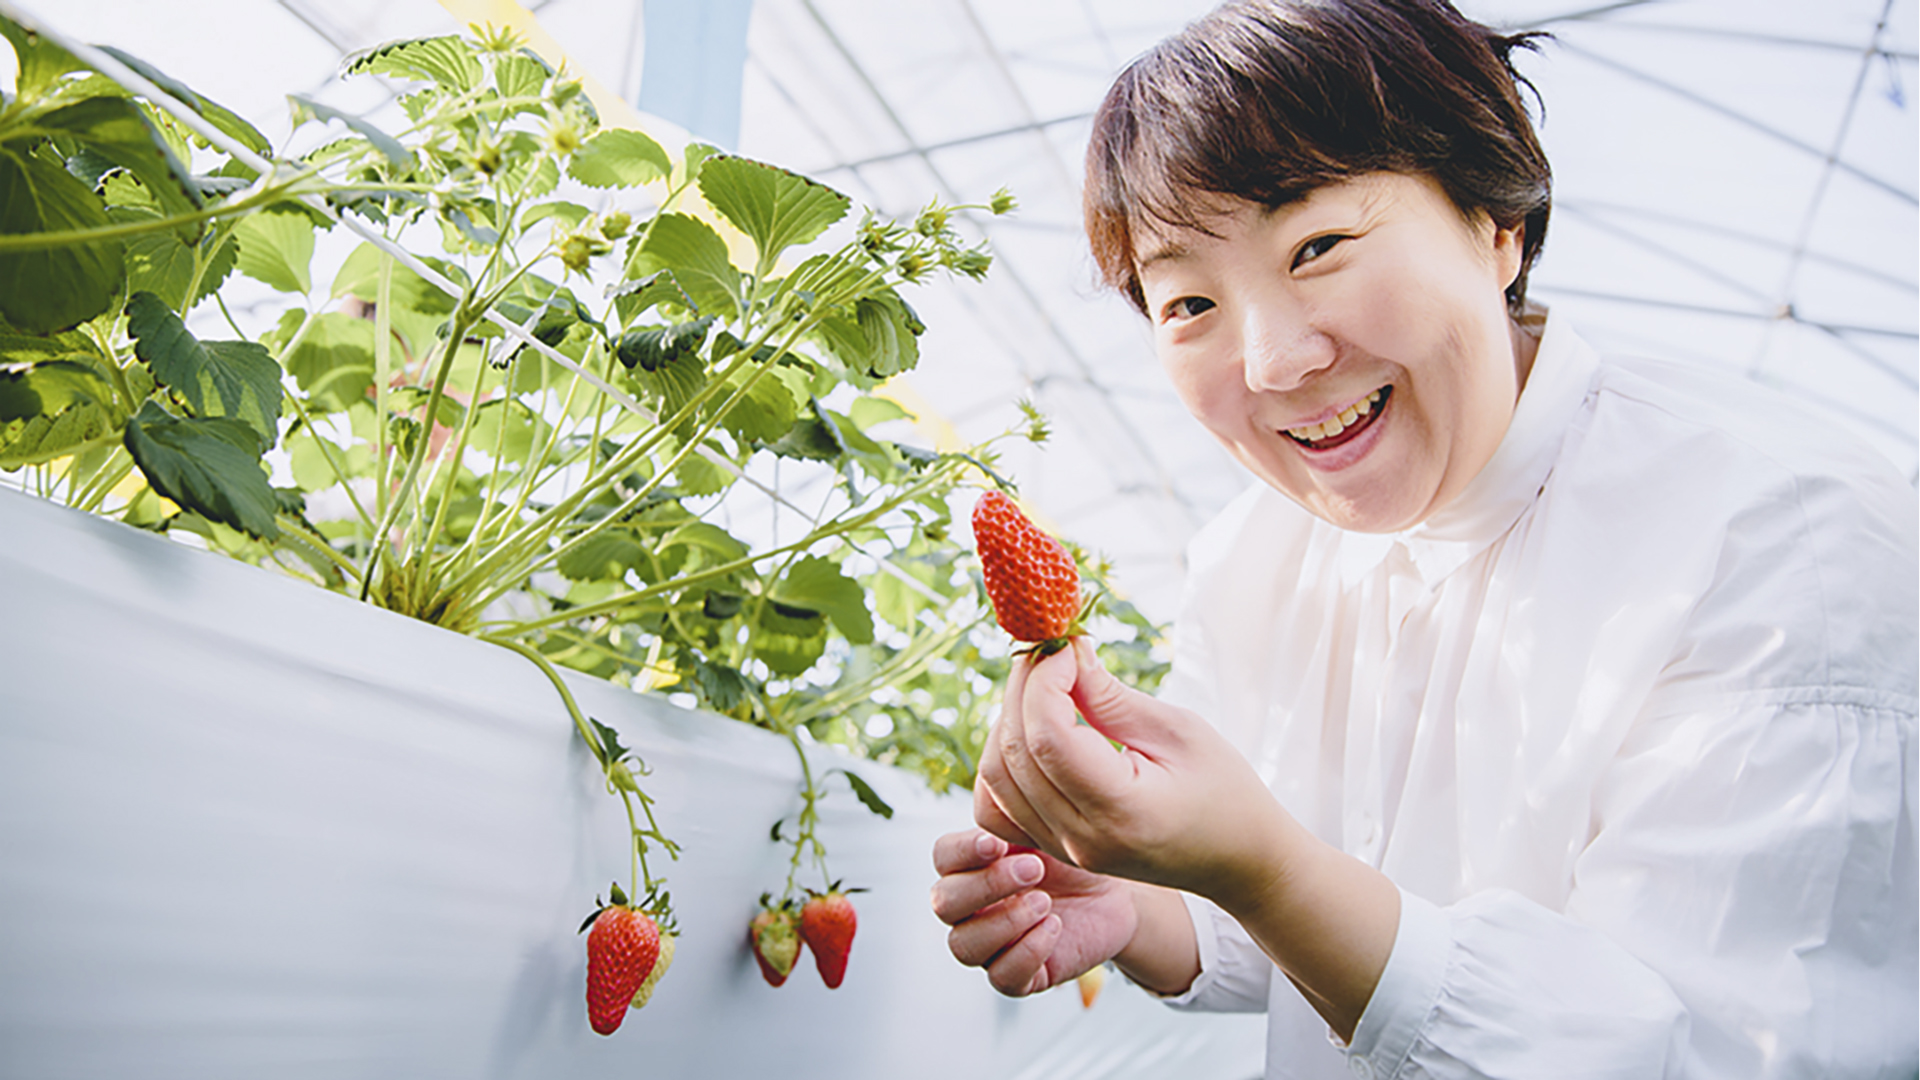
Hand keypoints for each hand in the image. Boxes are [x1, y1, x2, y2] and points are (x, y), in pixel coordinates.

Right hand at [930, 828, 1138, 995]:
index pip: (942, 858)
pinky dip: (1026, 952)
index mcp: (971, 866)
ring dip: (1004, 922)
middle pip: (944, 903)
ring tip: (1045, 902)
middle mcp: (971, 907)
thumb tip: (996, 791)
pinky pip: (1001, 977)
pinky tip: (1054, 928)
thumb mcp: (1046, 829)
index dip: (963, 852)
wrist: (1116, 895)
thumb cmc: (1073, 858)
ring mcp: (991, 944)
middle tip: (1035, 868)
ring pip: (964, 945)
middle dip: (988, 884)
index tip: (997, 844)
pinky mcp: (1019, 975)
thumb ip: (1013, 816)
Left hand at [973, 638, 1286, 908]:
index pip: (1048, 737)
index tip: (1068, 646)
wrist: (1238, 860)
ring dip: (1008, 720)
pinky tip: (1029, 732)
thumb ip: (1112, 697)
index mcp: (1120, 812)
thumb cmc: (1225, 791)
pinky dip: (1002, 762)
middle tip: (1049, 652)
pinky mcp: (1055, 848)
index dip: (1045, 680)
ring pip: (997, 778)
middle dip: (1022, 689)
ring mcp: (1063, 849)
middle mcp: (1081, 838)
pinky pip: (998, 807)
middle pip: (1016, 753)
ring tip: (1042, 685)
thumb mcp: (1179, 732)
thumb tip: (1064, 652)